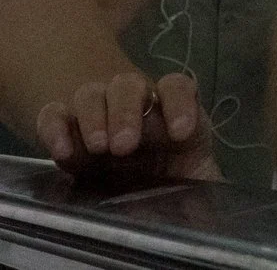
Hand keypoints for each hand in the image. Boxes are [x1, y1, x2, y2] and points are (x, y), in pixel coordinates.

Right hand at [35, 69, 223, 181]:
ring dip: (93, 117)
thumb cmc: (166, 168)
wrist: (124, 169)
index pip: (177, 87)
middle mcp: (132, 101)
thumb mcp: (190, 174)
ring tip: (99, 148)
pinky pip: (52, 115)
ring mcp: (94, 109)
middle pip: (129, 84)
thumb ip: (205, 179)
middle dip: (126, 112)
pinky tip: (63, 151)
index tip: (182, 132)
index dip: (181, 103)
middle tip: (126, 146)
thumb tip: (222, 195)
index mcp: (170, 107)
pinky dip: (54, 128)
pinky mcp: (62, 126)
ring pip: (90, 93)